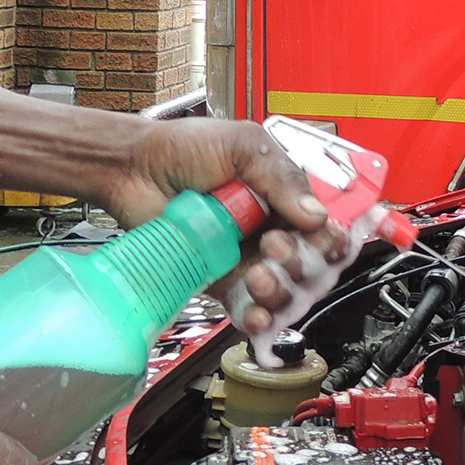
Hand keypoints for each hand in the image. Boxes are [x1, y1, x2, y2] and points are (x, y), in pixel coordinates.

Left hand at [114, 117, 350, 333]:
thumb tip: (316, 215)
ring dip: (282, 291)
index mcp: (283, 195)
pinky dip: (259, 318)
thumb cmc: (185, 147)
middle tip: (275, 245)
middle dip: (302, 263)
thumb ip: (282, 177)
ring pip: (284, 292)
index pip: (323, 227)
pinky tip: (257, 313)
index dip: (330, 239)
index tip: (322, 238)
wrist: (134, 167)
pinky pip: (246, 308)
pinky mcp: (218, 280)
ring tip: (259, 275)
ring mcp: (244, 257)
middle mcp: (268, 228)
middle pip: (309, 264)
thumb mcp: (244, 146)